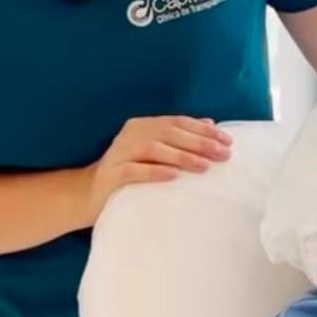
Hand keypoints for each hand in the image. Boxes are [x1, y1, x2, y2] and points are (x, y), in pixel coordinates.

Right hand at [82, 116, 231, 222]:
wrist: (88, 194)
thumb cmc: (129, 172)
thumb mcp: (154, 151)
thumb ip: (178, 136)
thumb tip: (210, 124)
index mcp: (143, 125)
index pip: (178, 123)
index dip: (204, 130)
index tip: (228, 141)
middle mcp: (131, 134)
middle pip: (169, 133)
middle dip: (200, 143)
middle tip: (223, 155)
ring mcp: (119, 152)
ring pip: (154, 149)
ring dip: (182, 157)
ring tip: (204, 167)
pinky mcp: (111, 174)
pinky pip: (134, 170)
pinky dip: (155, 172)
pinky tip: (173, 176)